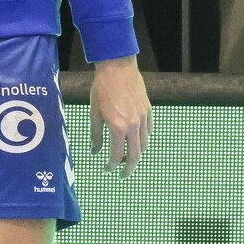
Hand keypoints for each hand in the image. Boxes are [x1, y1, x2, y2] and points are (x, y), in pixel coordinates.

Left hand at [90, 55, 151, 176]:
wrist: (117, 67)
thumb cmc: (102, 89)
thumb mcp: (94, 113)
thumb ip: (96, 135)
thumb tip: (95, 151)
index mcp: (118, 128)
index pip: (117, 155)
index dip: (111, 166)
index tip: (107, 169)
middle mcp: (133, 125)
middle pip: (135, 156)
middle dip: (129, 168)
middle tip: (122, 175)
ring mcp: (143, 118)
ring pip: (144, 144)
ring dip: (137, 154)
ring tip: (128, 157)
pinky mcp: (148, 110)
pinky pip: (149, 130)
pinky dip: (143, 139)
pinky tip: (136, 139)